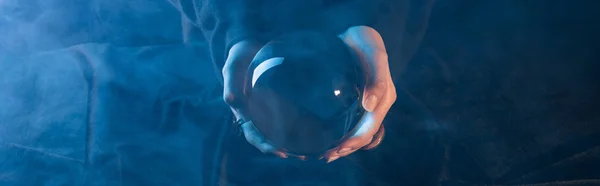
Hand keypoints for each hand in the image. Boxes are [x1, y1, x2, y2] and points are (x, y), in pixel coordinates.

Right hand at [222, 40, 305, 159]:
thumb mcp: (232, 67)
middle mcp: (255, 113)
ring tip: (309, 152)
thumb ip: (231, 83)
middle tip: (302, 156)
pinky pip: (289, 116)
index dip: (264, 145)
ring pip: (279, 131)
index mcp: (243, 110)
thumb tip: (230, 100)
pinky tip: (314, 131)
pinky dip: (299, 126)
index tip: (279, 151)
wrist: (249, 44)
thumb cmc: (239, 57)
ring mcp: (267, 107)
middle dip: (284, 149)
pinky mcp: (279, 100)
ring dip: (293, 143)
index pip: (252, 134)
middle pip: (268, 138)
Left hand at [322, 26, 396, 162]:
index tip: (337, 149)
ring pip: (358, 131)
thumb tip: (369, 105)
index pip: (370, 128)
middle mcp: (377, 104)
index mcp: (385, 98)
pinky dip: (342, 134)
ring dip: (344, 145)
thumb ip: (377, 78)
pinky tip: (329, 139)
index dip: (354, 142)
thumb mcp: (374, 54)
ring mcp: (368, 103)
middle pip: (364, 134)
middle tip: (326, 156)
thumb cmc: (367, 43)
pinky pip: (352, 122)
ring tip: (326, 155)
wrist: (359, 34)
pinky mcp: (357, 100)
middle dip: (347, 148)